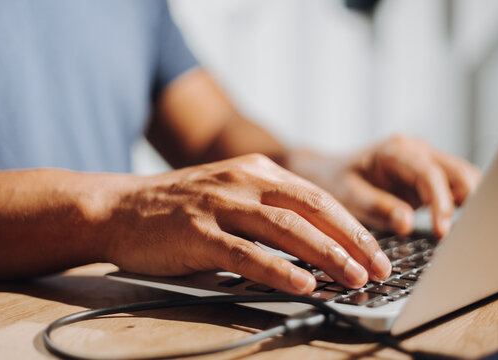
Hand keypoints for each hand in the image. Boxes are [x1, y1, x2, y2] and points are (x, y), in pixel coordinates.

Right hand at [99, 154, 390, 293]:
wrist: (118, 206)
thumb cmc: (178, 206)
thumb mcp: (228, 191)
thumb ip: (266, 207)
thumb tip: (313, 241)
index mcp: (256, 170)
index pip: (316, 196)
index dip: (351, 224)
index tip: (376, 250)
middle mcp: (242, 181)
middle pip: (310, 209)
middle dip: (350, 240)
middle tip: (379, 267)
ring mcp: (219, 205)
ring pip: (285, 229)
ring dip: (325, 255)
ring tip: (353, 277)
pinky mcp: (197, 233)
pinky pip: (245, 254)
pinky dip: (278, 270)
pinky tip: (303, 284)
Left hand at [287, 135, 480, 236]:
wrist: (327, 170)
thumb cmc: (335, 180)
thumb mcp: (348, 196)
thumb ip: (378, 207)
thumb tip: (407, 223)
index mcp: (395, 151)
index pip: (430, 174)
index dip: (441, 204)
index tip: (442, 232)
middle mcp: (416, 150)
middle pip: (458, 171)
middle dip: (466, 202)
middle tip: (460, 236)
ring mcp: (425, 159)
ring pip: (464, 176)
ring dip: (468, 202)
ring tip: (461, 233)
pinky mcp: (429, 173)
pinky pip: (456, 184)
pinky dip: (461, 202)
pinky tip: (456, 226)